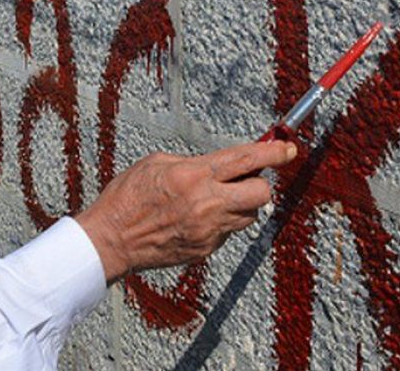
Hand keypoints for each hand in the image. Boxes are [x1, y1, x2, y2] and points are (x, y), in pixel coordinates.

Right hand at [75, 141, 296, 282]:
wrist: (111, 239)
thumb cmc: (127, 197)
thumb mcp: (156, 163)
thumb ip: (192, 162)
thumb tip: (219, 164)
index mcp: (193, 175)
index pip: (246, 159)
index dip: (273, 153)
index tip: (287, 149)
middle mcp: (206, 203)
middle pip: (261, 194)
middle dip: (260, 184)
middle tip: (246, 179)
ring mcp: (208, 230)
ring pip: (248, 216)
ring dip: (240, 206)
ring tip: (213, 201)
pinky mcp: (205, 249)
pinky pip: (226, 233)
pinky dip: (219, 224)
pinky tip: (194, 220)